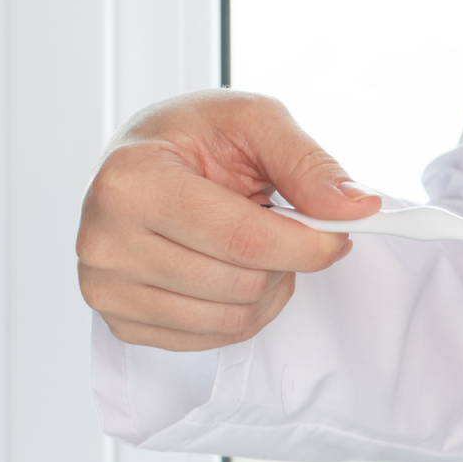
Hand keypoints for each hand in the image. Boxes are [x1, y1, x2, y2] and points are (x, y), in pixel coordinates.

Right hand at [77, 89, 381, 350]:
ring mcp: (106, 288)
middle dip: (284, 261)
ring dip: (268, 288)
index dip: (307, 245)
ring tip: (255, 246)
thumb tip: (357, 207)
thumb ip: (309, 163)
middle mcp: (104, 240)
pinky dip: (243, 313)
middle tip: (280, 226)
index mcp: (131, 180)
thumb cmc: (196, 138)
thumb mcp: (255, 122)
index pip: (242, 240)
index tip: (338, 233)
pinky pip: (212, 340)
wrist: (145, 159)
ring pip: (232, 318)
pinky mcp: (121, 322)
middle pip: (241, 284)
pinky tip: (232, 271)